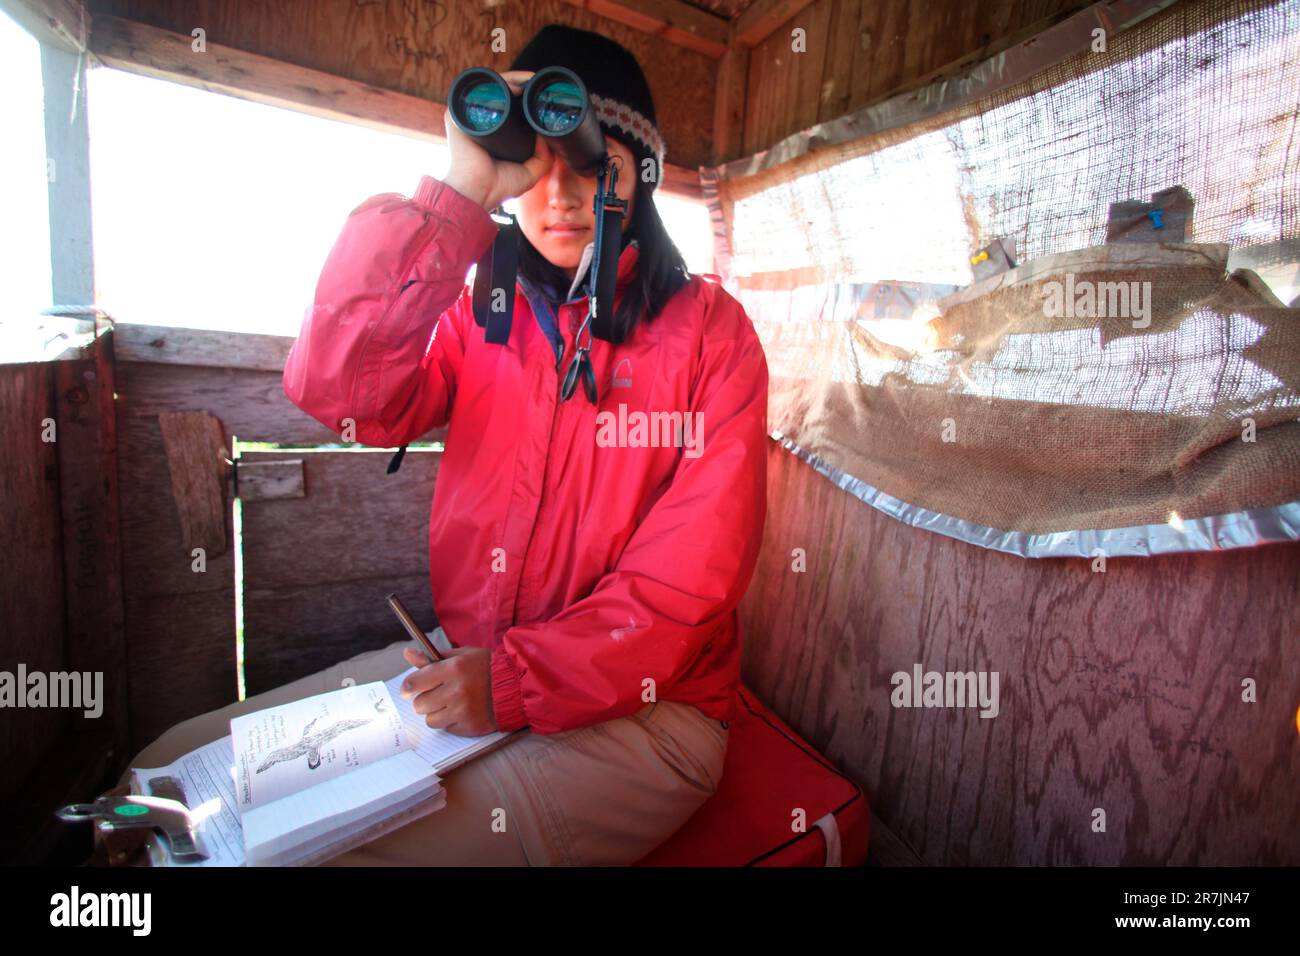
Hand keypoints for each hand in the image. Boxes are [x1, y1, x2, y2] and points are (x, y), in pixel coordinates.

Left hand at [399, 645, 497, 735]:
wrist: (516, 685)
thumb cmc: (486, 667)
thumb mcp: (461, 656)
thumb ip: (432, 658)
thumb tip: (408, 654)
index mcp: (454, 669)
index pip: (415, 683)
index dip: (407, 687)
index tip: (408, 690)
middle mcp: (457, 691)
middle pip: (420, 704)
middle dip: (424, 700)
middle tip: (436, 695)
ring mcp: (464, 711)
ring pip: (431, 720)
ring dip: (437, 713)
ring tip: (452, 703)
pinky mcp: (470, 726)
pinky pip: (447, 729)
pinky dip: (451, 722)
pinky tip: (464, 711)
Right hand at [442, 70, 553, 210]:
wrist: (476, 192)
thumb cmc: (497, 187)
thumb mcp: (529, 173)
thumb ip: (543, 157)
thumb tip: (548, 136)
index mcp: (495, 132)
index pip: (510, 106)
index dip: (525, 97)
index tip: (541, 94)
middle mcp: (481, 121)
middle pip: (502, 93)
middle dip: (521, 84)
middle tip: (538, 85)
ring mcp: (468, 115)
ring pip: (491, 88)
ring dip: (511, 80)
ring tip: (530, 82)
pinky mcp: (457, 113)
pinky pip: (478, 91)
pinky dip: (496, 83)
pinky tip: (513, 86)